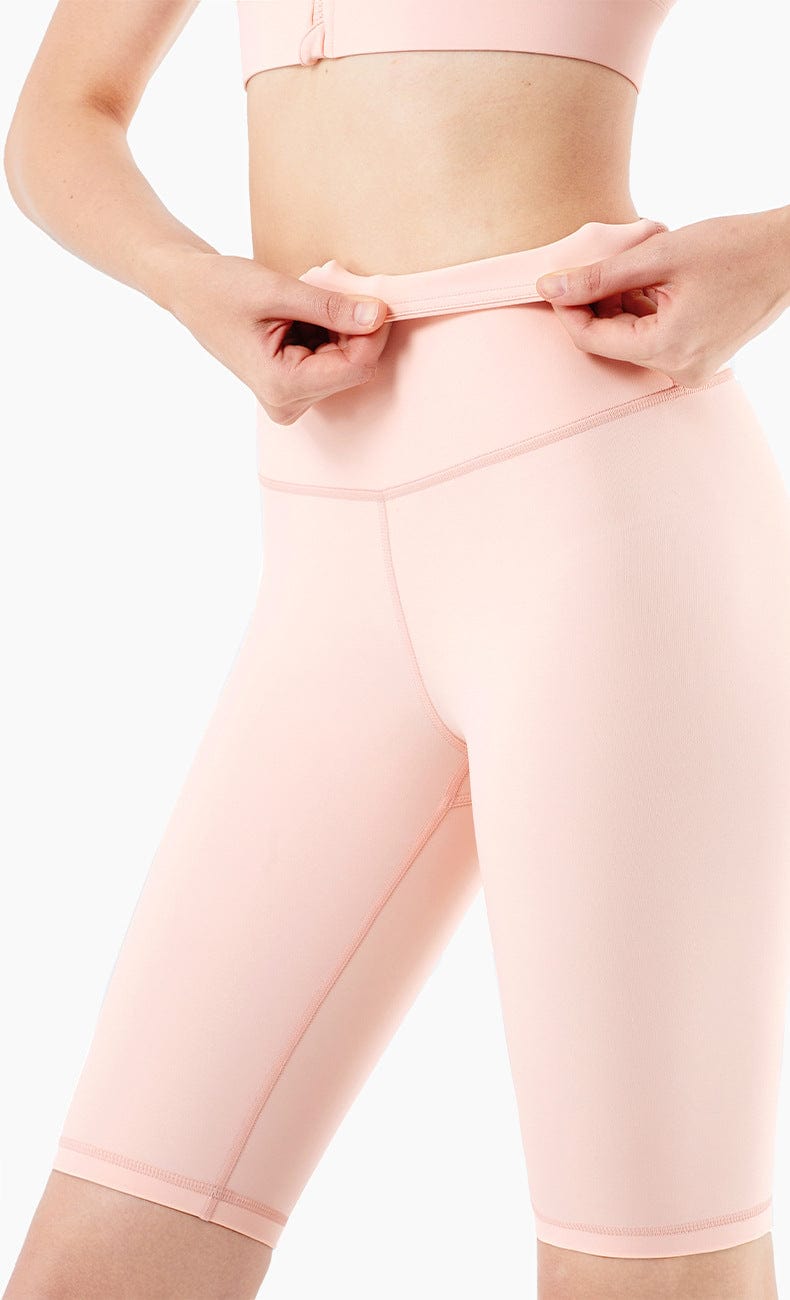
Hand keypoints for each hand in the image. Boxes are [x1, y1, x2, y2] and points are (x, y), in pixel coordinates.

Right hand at [166, 251, 391, 424]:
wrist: (189, 291)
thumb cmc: (221, 288)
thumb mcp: (277, 290)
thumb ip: (331, 307)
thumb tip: (378, 315)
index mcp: (283, 386)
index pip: (357, 366)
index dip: (373, 330)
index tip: (374, 295)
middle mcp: (289, 403)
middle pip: (353, 367)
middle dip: (352, 327)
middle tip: (326, 290)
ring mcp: (291, 399)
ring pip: (346, 363)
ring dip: (339, 328)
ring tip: (303, 303)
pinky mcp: (294, 389)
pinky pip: (331, 361)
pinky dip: (327, 333)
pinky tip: (301, 316)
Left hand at [534, 209, 789, 387]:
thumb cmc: (733, 247)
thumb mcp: (658, 255)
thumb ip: (599, 275)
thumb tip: (549, 287)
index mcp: (666, 349)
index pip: (592, 340)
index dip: (567, 310)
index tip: (556, 280)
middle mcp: (679, 370)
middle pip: (612, 342)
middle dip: (595, 306)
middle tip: (595, 265)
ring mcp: (692, 369)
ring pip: (631, 341)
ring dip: (620, 307)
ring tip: (632, 268)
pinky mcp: (700, 360)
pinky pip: (655, 341)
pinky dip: (643, 314)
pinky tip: (650, 283)